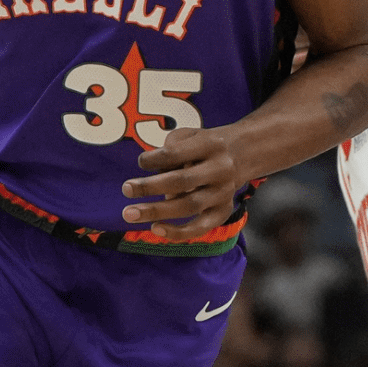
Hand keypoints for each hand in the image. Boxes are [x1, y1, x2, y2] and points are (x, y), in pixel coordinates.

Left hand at [120, 127, 245, 239]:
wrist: (242, 154)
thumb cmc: (203, 145)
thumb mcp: (189, 135)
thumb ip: (170, 149)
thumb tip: (152, 174)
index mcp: (209, 145)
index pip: (177, 153)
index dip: (155, 159)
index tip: (140, 163)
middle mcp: (220, 169)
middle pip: (181, 181)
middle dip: (150, 187)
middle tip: (125, 189)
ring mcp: (223, 192)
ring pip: (189, 205)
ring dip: (157, 211)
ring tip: (129, 213)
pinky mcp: (224, 211)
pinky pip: (200, 227)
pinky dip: (178, 232)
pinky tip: (155, 229)